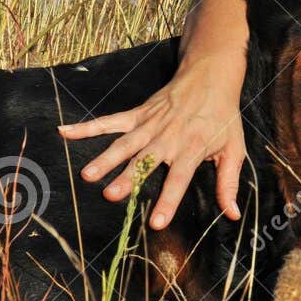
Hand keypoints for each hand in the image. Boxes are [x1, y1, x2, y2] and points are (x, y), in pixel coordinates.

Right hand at [54, 62, 246, 231]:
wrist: (210, 77)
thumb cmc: (222, 117)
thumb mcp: (234, 149)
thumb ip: (228, 183)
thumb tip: (232, 214)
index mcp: (191, 148)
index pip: (179, 179)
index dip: (168, 201)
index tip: (156, 223)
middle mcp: (168, 137)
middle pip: (145, 160)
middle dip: (128, 178)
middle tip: (111, 195)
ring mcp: (150, 124)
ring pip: (125, 144)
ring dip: (106, 159)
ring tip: (88, 176)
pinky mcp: (138, 114)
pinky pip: (110, 121)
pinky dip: (88, 127)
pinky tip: (65, 133)